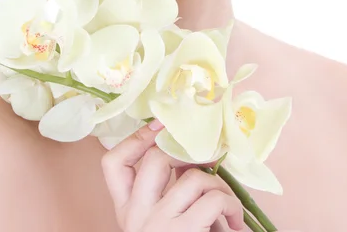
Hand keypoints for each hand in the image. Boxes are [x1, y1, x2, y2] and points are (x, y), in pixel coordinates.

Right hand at [100, 119, 244, 230]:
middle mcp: (135, 216)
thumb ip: (164, 192)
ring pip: (193, 178)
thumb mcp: (158, 222)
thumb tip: (188, 156)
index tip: (160, 125)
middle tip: (208, 160)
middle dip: (187, 154)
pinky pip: (213, 200)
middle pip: (154, 159)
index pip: (112, 163)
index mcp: (125, 211)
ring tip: (228, 203)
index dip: (135, 138)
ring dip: (220, 186)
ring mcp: (157, 225)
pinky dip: (231, 206)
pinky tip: (234, 222)